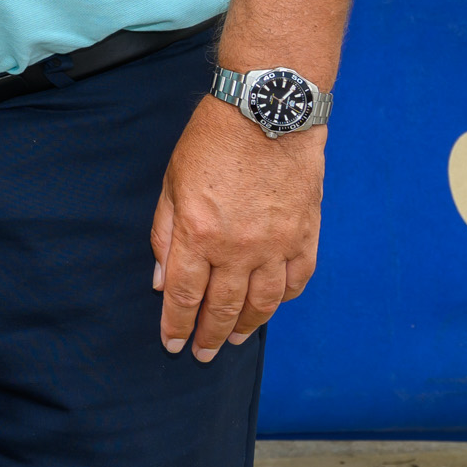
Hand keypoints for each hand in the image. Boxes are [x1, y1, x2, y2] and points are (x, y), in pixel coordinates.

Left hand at [151, 97, 325, 361]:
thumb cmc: (212, 142)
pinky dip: (284, 299)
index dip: (177, 325)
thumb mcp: (172, 184)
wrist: (267, 111)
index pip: (185, 296)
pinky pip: (297, 280)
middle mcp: (240, 248)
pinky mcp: (305, 235)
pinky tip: (271, 306)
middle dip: (209, 336)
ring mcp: (277, 244)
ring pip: (264, 303)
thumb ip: (165, 235)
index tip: (172, 345)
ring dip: (247, 326)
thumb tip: (162, 281)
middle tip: (203, 355)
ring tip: (234, 339)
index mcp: (199, 234)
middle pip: (223, 307)